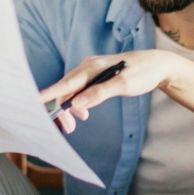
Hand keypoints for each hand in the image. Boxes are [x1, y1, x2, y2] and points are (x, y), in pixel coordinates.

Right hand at [39, 50, 181, 133]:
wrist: (158, 66)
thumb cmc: (143, 72)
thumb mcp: (124, 85)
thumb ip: (100, 93)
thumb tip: (78, 104)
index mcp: (93, 66)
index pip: (67, 82)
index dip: (50, 93)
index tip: (35, 101)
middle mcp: (89, 66)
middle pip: (67, 88)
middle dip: (64, 108)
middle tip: (69, 128)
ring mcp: (92, 70)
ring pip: (73, 90)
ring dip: (72, 107)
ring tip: (79, 122)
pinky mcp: (97, 76)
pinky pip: (81, 90)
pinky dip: (79, 102)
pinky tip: (84, 113)